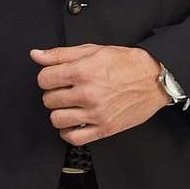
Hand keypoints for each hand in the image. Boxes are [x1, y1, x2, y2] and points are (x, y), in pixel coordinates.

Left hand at [29, 43, 168, 144]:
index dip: (47, 77)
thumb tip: (36, 55)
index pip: (44, 79)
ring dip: (59, 112)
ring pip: (57, 119)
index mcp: (83, 71)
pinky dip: (68, 131)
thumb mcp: (93, 50)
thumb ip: (61, 54)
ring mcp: (96, 113)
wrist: (153, 79)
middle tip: (65, 89)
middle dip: (53, 93)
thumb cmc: (126, 63)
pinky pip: (73, 138)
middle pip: (49, 99)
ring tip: (69, 105)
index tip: (54, 77)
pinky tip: (73, 121)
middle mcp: (88, 93)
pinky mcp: (104, 129)